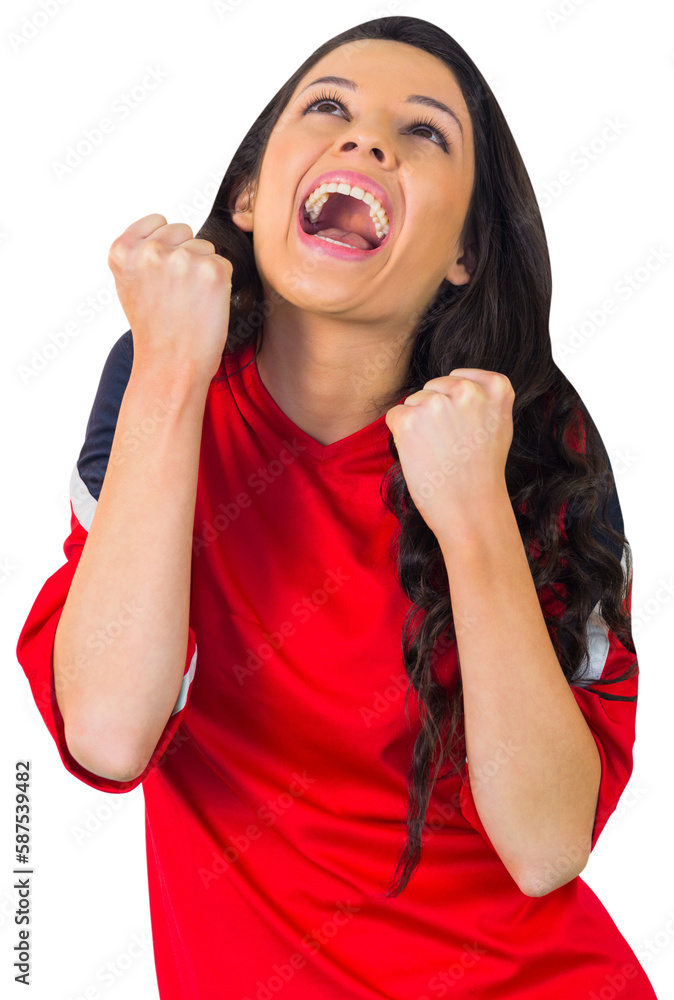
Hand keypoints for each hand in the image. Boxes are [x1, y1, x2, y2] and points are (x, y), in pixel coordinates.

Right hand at [108, 213, 233, 383]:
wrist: (170, 366)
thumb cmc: (154, 330)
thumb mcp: (129, 284)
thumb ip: (139, 252)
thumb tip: (164, 227)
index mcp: (123, 251)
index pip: (157, 222)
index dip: (165, 246)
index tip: (162, 276)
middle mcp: (150, 251)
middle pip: (183, 231)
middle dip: (185, 255)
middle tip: (177, 294)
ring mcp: (182, 259)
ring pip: (205, 247)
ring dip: (202, 270)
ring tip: (189, 302)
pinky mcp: (212, 271)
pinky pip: (224, 263)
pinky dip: (220, 284)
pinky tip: (205, 306)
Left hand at [384, 369, 514, 538]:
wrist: (470, 509)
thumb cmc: (481, 472)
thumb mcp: (499, 424)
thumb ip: (482, 397)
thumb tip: (455, 381)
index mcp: (496, 387)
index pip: (460, 377)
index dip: (456, 405)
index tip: (466, 431)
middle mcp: (467, 390)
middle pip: (434, 387)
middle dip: (435, 411)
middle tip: (451, 446)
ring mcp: (436, 403)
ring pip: (414, 401)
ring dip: (418, 424)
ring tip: (438, 453)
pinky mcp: (409, 419)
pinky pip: (395, 415)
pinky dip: (400, 435)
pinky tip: (421, 455)